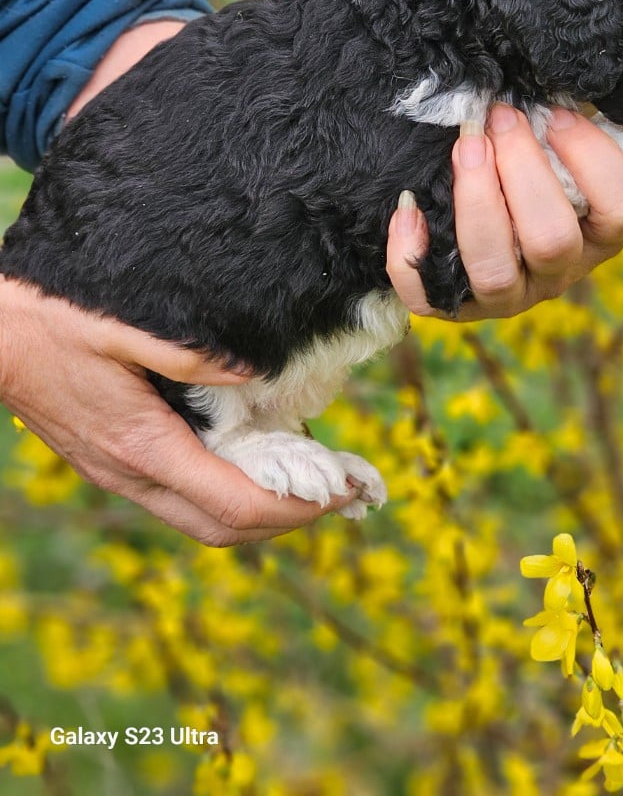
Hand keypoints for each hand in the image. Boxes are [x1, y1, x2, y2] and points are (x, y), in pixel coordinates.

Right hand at [0, 20, 357, 544]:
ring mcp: (116, 473)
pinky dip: (224, 491)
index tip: (343, 491)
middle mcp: (131, 473)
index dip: (296, 510)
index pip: (234, 506)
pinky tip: (248, 453)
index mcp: (143, 446)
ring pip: (198, 518)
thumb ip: (192, 354)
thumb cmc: (54, 320)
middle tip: (339, 492)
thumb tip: (256, 375)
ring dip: (256, 509)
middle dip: (287, 521)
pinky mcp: (110, 460)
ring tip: (305, 476)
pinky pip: (178, 495)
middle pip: (222, 528)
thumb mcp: (124, 325)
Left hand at [386, 104, 622, 320]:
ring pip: (494, 267)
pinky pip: (428, 294)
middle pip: (553, 239)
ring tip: (464, 144)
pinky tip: (407, 207)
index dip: (594, 160)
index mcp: (601, 235)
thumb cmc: (550, 182)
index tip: (559, 114)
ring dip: (476, 200)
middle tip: (499, 117)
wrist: (476, 219)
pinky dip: (411, 255)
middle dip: (523, 171)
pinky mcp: (448, 301)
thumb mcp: (601, 163)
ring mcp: (502, 293)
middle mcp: (557, 273)